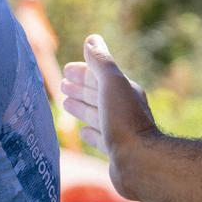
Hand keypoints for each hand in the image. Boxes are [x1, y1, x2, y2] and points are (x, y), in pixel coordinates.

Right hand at [61, 34, 159, 197]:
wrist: (139, 162)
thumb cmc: (124, 120)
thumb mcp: (111, 83)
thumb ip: (101, 62)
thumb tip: (92, 39)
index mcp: (124, 92)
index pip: (99, 76)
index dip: (82, 72)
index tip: (66, 70)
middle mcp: (123, 110)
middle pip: (97, 95)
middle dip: (80, 88)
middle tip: (62, 84)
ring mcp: (119, 131)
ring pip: (96, 115)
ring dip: (81, 108)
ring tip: (66, 104)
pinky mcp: (115, 151)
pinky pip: (99, 138)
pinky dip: (90, 132)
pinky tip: (83, 132)